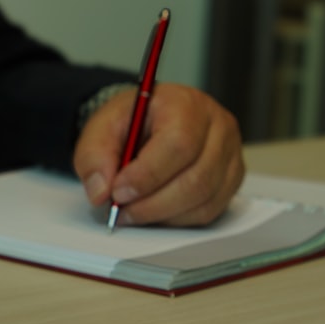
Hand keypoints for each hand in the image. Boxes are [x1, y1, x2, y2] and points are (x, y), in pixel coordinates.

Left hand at [73, 82, 244, 226]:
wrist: (148, 121)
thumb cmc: (131, 122)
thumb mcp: (101, 128)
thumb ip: (94, 156)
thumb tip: (101, 192)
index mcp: (186, 104)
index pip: (178, 144)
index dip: (147, 175)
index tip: (118, 192)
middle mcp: (217, 127)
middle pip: (196, 178)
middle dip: (152, 203)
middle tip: (120, 211)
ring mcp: (230, 154)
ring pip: (204, 199)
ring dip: (162, 215)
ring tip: (131, 212)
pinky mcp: (230, 178)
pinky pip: (209, 210)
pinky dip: (177, 219)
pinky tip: (154, 212)